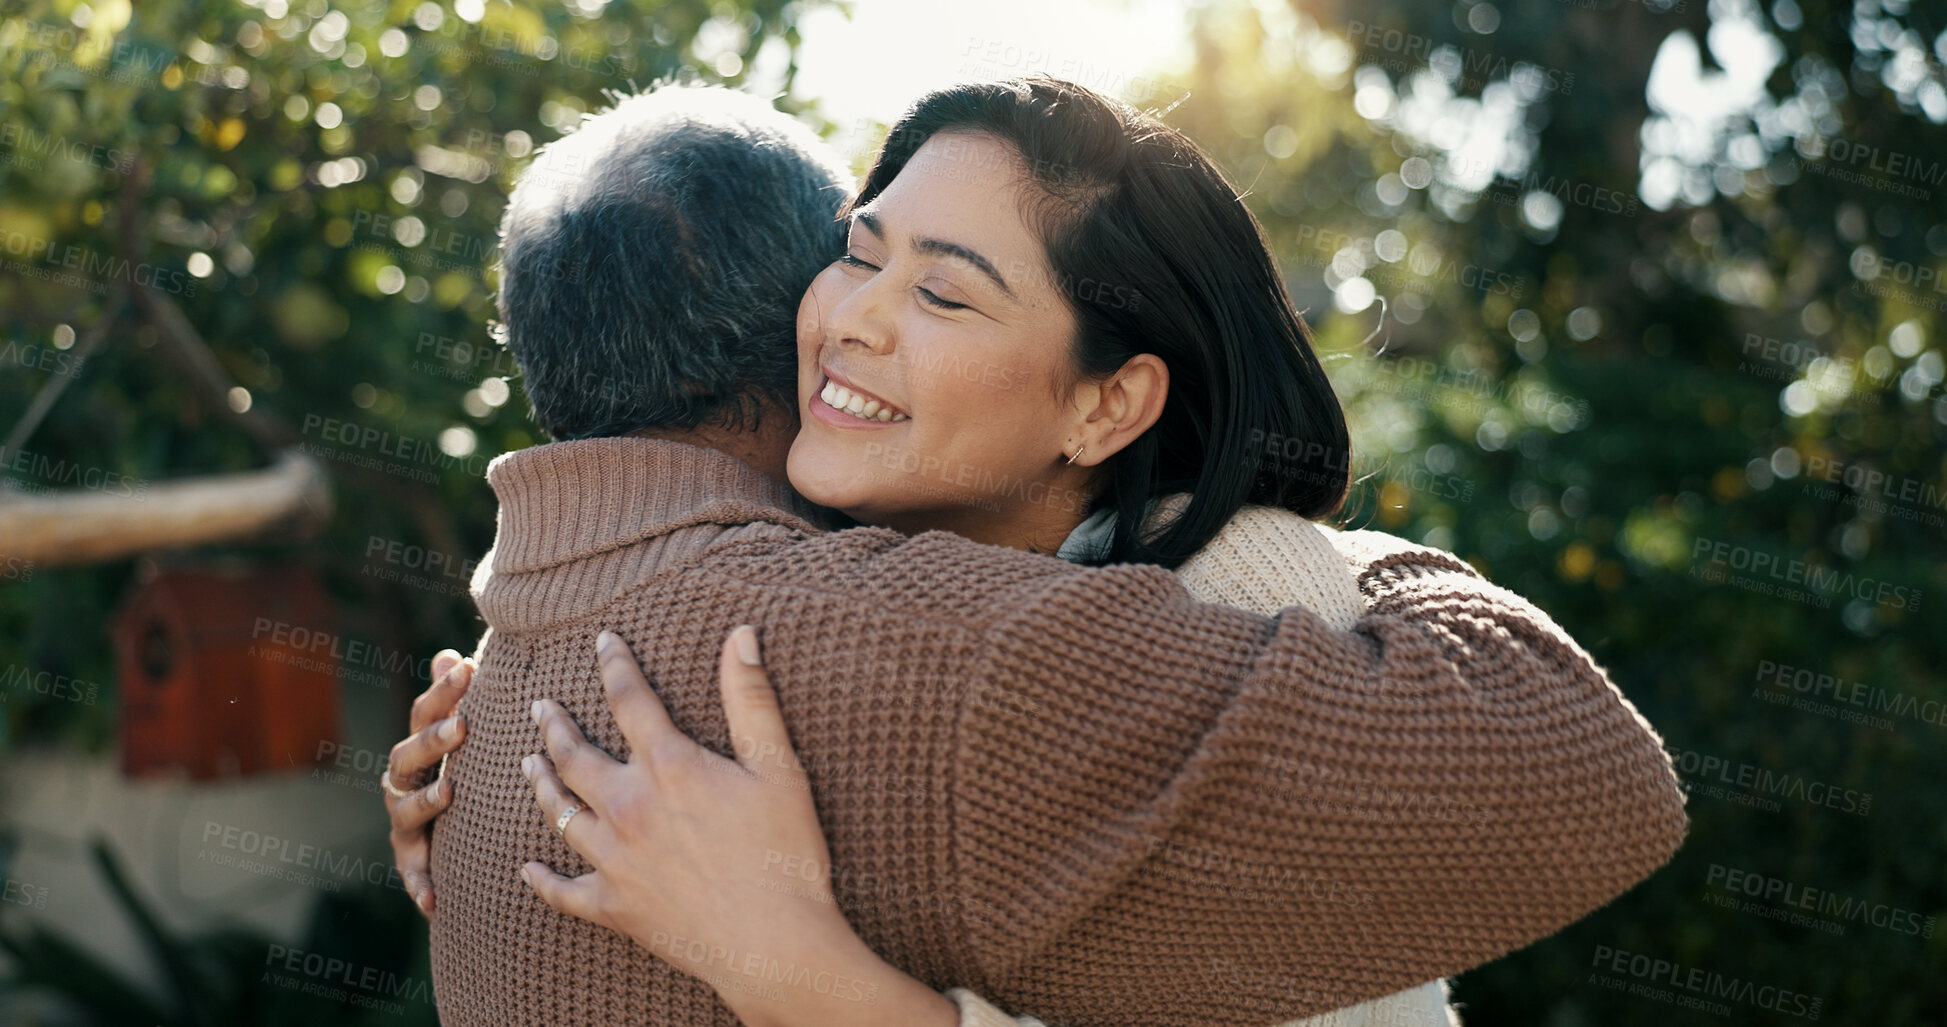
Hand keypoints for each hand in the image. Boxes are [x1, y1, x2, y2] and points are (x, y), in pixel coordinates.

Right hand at [385, 648, 472, 916]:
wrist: (448, 839)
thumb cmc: (460, 773)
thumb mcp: (458, 736)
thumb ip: (452, 699)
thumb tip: (449, 656)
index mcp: (418, 749)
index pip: (424, 714)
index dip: (442, 692)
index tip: (467, 668)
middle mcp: (403, 783)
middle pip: (409, 757)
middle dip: (435, 741)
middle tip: (464, 725)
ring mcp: (404, 823)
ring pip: (405, 811)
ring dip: (425, 802)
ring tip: (448, 793)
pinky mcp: (412, 861)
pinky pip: (413, 874)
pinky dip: (420, 885)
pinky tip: (432, 899)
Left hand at [520, 628, 956, 1026]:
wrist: (774, 942)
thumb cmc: (786, 852)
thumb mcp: (778, 766)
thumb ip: (751, 698)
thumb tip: (741, 635)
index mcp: (669, 766)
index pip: (629, 699)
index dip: (614, 665)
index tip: (602, 642)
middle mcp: (629, 806)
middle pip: (576, 755)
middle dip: (555, 726)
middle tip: (540, 707)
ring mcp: (614, 859)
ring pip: (560, 813)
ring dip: (541, 785)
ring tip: (528, 765)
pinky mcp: (613, 906)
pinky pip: (563, 891)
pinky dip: (542, 880)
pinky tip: (528, 869)